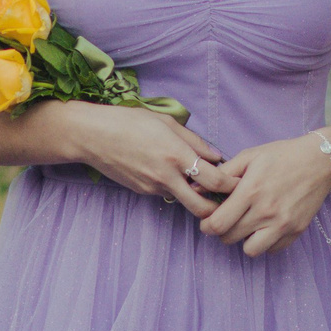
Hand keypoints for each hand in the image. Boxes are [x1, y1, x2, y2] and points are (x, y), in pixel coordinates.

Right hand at [59, 104, 225, 215]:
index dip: (232, 185)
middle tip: (227, 200)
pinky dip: (175, 188)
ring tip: (200, 182)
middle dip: (219, 208)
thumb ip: (195, 141)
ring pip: (184, 201)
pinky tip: (170, 173)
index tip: (239, 182)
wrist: (91, 136)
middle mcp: (166, 176)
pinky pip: (166, 194)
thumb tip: (217, 156)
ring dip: (195, 196)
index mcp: (176, 154)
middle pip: (203, 207)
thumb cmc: (128, 121)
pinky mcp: (142, 192)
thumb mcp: (166, 122)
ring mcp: (153, 187)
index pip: (215, 180)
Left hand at [198, 133, 330, 254]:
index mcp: (250, 192)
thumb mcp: (249, 157)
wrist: (319, 162)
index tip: (208, 221)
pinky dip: (265, 242)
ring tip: (247, 226)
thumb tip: (194, 186)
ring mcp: (283, 224)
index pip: (217, 224)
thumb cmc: (281, 156)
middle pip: (230, 238)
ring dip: (244, 240)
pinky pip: (272, 250)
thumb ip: (222, 174)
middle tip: (227, 220)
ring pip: (251, 250)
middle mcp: (266, 211)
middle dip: (222, 231)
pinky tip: (265, 226)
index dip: (207, 226)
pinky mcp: (296, 231)